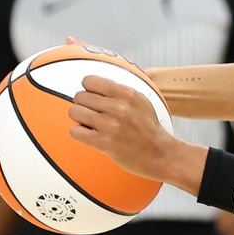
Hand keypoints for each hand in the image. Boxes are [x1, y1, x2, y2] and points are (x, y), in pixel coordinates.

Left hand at [68, 75, 186, 184]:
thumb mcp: (141, 101)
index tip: (93, 97)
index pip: (90, 81)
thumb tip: (94, 86)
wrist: (159, 153)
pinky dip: (80, 133)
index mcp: (127, 93)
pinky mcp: (103, 142)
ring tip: (92, 124)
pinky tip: (91, 135)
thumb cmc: (148, 128)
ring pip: (74, 112)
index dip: (89, 90)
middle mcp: (118, 107)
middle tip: (94, 114)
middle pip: (80, 96)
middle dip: (84, 105)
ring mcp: (110, 125)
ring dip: (80, 119)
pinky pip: (75, 131)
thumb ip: (119, 92)